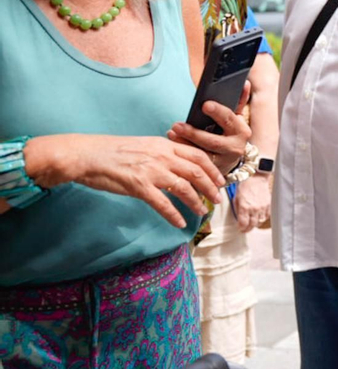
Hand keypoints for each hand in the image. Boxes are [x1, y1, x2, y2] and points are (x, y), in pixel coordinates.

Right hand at [41, 133, 224, 227]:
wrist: (86, 155)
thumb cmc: (112, 151)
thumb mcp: (143, 145)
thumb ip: (162, 152)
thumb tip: (177, 163)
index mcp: (164, 145)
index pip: (198, 155)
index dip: (212, 169)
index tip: (219, 180)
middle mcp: (162, 156)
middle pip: (196, 172)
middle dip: (210, 187)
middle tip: (217, 199)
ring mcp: (151, 171)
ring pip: (184, 188)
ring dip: (196, 202)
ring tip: (202, 212)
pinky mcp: (139, 186)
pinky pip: (162, 204)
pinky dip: (174, 215)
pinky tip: (180, 223)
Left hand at [166, 83, 251, 176]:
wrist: (230, 159)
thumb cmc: (229, 133)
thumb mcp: (235, 119)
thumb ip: (238, 102)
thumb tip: (245, 82)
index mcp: (242, 131)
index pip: (230, 119)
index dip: (218, 112)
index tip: (205, 104)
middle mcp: (235, 148)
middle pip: (213, 141)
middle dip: (194, 133)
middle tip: (177, 125)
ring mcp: (223, 162)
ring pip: (202, 154)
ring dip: (184, 143)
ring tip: (172, 132)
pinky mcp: (211, 171)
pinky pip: (195, 162)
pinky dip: (183, 152)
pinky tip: (173, 142)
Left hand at [234, 173, 271, 231]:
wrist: (256, 178)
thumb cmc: (245, 186)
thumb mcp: (236, 198)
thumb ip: (237, 209)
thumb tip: (239, 218)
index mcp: (244, 207)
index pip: (243, 224)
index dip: (241, 228)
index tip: (240, 229)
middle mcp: (254, 209)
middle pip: (252, 225)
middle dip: (248, 229)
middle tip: (245, 229)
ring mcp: (263, 207)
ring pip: (260, 222)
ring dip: (255, 224)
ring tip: (252, 223)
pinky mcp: (268, 205)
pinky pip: (266, 216)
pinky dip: (262, 219)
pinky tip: (259, 218)